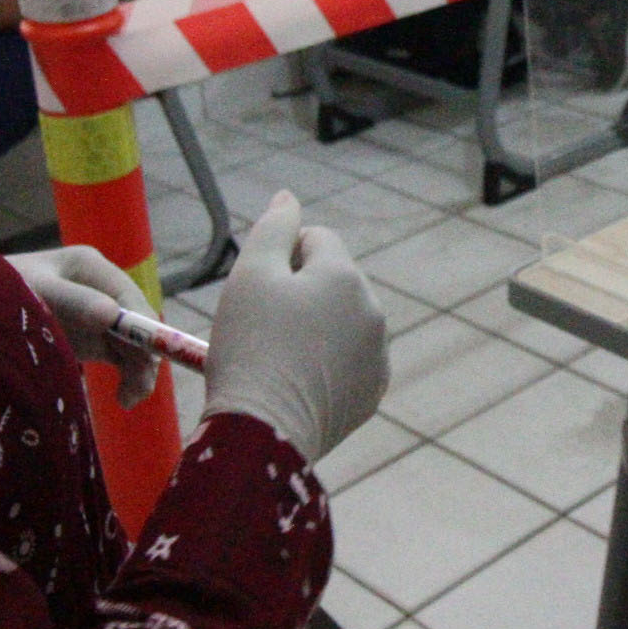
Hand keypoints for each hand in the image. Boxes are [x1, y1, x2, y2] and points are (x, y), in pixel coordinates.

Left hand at [7, 244, 160, 407]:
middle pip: (137, 320)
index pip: (128, 295)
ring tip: (128, 400)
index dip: (142, 325)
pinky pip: (122, 358)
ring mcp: (98, 314)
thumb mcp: (33, 292)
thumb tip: (113, 315)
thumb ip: (71, 300)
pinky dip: (128, 377)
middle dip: (144, 353)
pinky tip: (124, 398)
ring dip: (139, 370)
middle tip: (137, 387)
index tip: (146, 356)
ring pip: (135, 342)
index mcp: (89, 266)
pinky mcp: (94, 339)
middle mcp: (99, 288)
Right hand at [202, 193, 388, 462]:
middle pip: (333, 280)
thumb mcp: (250, 274)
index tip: (257, 292)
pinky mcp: (371, 392)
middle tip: (263, 329)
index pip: (316, 239)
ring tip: (278, 358)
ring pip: (341, 321)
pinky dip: (325, 364)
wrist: (263, 432)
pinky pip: (348, 361)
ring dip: (314, 327)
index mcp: (345, 275)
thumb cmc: (250, 347)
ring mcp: (377, 355)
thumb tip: (288, 196)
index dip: (280, 258)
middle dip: (301, 292)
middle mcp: (373, 310)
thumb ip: (274, 227)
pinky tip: (296, 382)